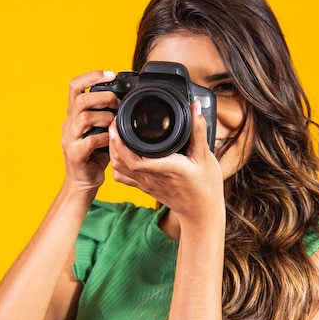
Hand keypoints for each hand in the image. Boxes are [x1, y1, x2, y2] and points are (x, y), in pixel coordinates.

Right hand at [60, 70, 119, 196]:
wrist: (82, 182)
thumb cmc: (94, 154)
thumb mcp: (100, 128)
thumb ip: (106, 113)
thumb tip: (125, 97)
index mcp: (73, 114)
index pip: (75, 86)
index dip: (92, 76)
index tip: (111, 74)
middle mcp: (68, 124)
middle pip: (80, 100)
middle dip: (103, 98)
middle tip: (117, 104)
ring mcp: (69, 139)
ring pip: (84, 118)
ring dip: (105, 117)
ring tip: (115, 123)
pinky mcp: (75, 154)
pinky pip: (90, 141)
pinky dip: (105, 138)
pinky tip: (111, 140)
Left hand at [108, 101, 224, 223]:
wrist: (202, 212)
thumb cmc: (205, 186)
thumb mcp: (205, 156)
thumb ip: (198, 130)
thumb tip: (196, 106)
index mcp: (165, 168)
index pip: (133, 159)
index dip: (120, 143)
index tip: (117, 124)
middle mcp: (151, 177)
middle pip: (119, 162)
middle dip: (112, 141)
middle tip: (115, 123)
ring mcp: (146, 184)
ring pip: (118, 169)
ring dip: (113, 152)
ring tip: (116, 135)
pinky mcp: (145, 188)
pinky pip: (123, 177)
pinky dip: (117, 164)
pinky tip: (121, 153)